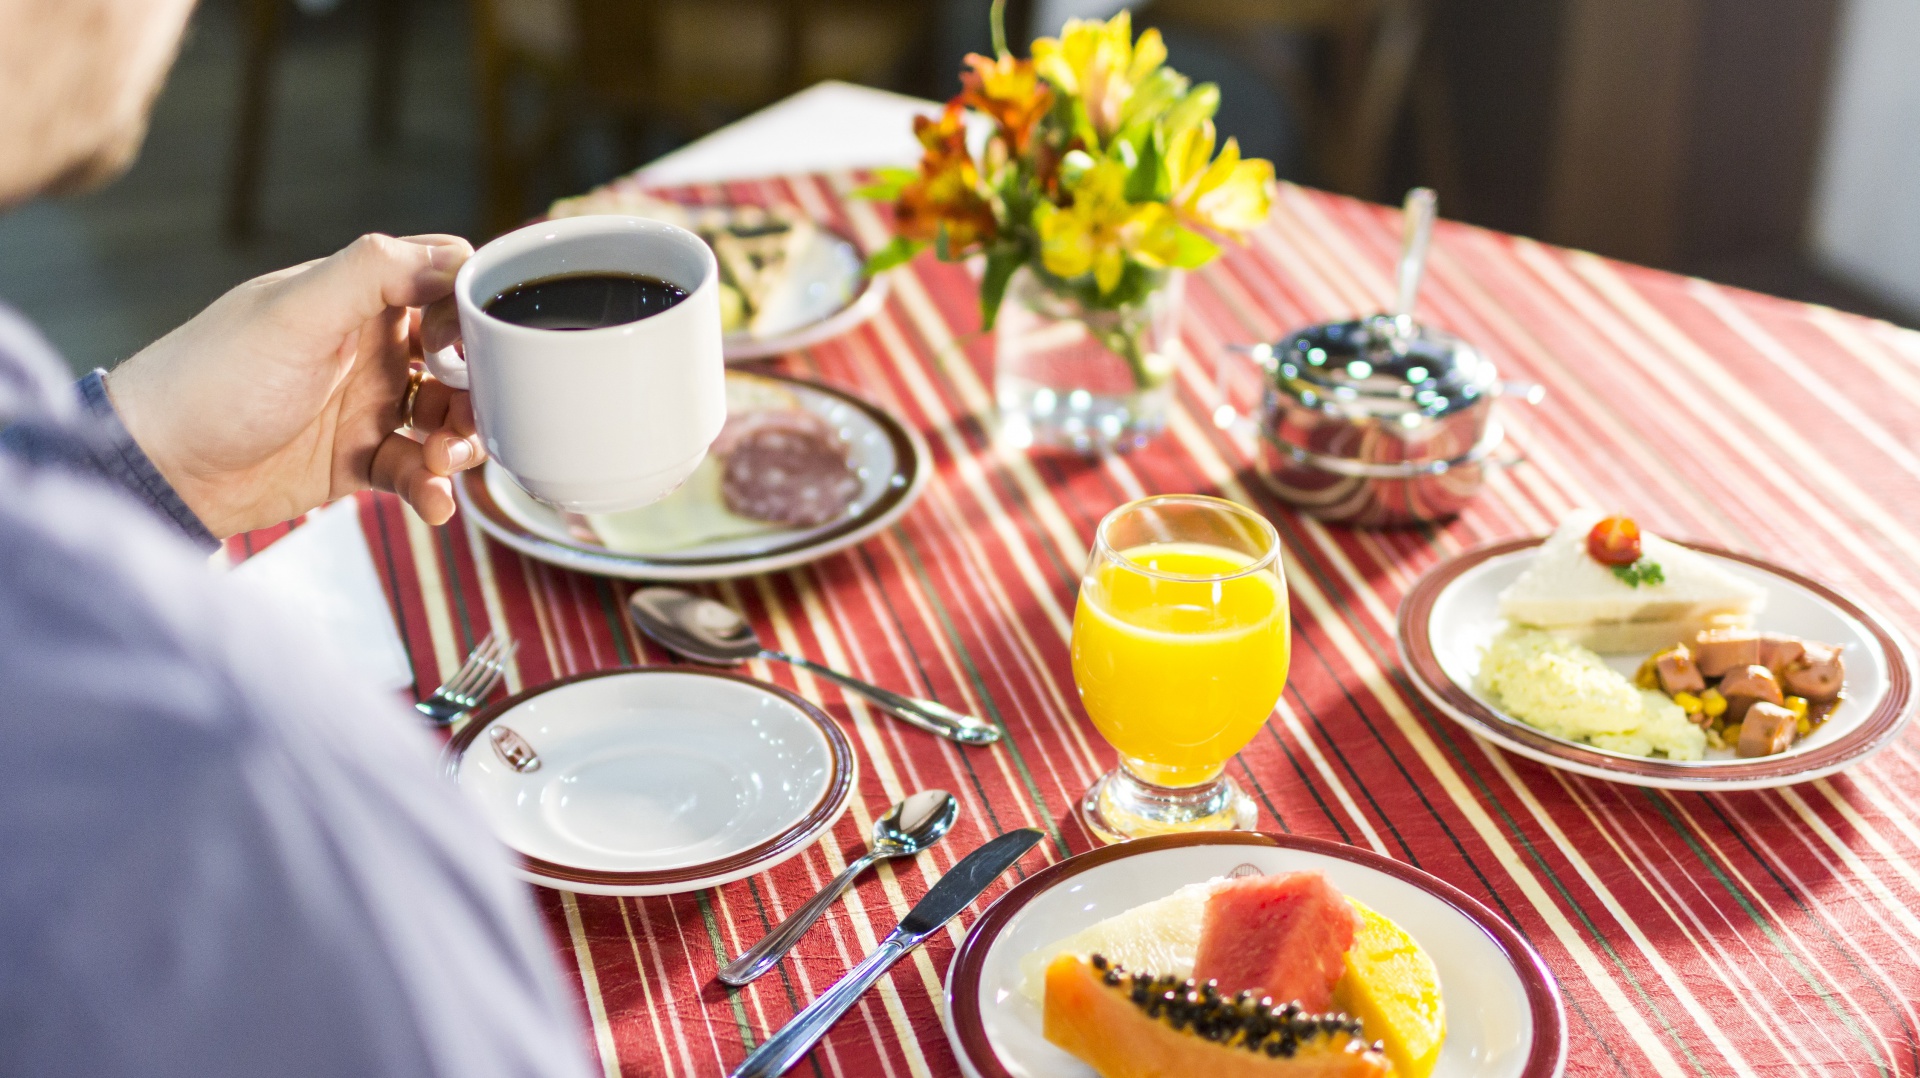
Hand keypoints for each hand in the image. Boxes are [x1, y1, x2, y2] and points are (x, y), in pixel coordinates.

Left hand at [106, 233, 486, 536]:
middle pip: (463, 355)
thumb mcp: (294, 314)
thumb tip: (451, 259)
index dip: (470, 307)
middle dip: (478, 389)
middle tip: (463, 417)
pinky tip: (431, 502)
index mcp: (357, 297)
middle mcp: (369, 345)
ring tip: (441, 461)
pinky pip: (417, 470)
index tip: (460, 345)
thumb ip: (371, 273)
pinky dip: (433, 488)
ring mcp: (366, 404)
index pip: (444, 278)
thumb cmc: (211, 379)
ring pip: (448, 416)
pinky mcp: (358, 459)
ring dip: (461, 440)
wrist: (159, 467)